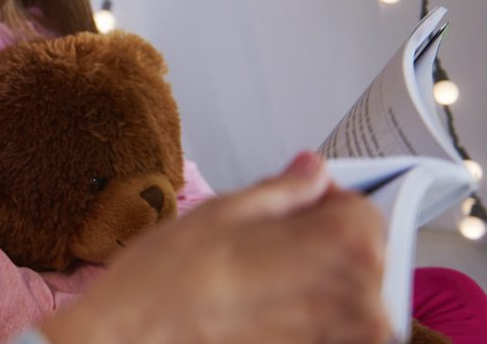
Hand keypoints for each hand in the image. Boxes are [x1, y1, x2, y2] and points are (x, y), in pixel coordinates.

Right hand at [39, 151, 390, 342]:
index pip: (363, 209)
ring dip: (309, 283)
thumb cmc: (170, 280)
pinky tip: (256, 311)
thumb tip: (311, 172)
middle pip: (358, 254)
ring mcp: (344, 339)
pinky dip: (298, 317)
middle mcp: (361, 299)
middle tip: (261, 246)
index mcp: (344, 245)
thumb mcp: (226, 210)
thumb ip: (284, 190)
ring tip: (254, 282)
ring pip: (343, 295)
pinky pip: (325, 330)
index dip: (321, 202)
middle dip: (318, 242)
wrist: (136, 338)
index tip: (289, 206)